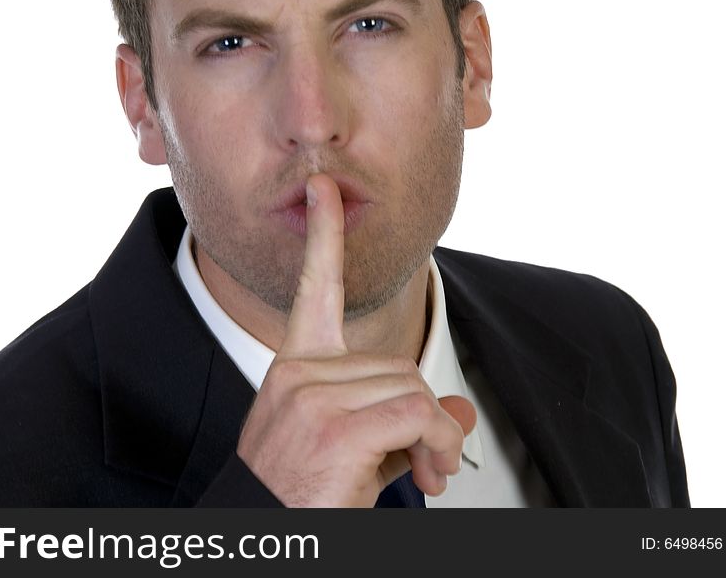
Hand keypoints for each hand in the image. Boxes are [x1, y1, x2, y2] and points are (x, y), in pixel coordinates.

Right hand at [236, 173, 476, 506]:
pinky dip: (437, 446)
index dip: (323, 236)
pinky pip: (418, 414)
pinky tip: (426, 474)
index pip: (313, 289)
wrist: (264, 534)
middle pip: (398, 362)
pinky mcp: (334, 427)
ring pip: (413, 386)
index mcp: (296, 368)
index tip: (324, 190)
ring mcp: (311, 397)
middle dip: (425, 416)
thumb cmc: (303, 494)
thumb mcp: (361, 450)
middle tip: (425, 461)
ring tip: (424, 472)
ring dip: (435, 436)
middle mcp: (298, 374)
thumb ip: (408, 421)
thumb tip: (461, 412)